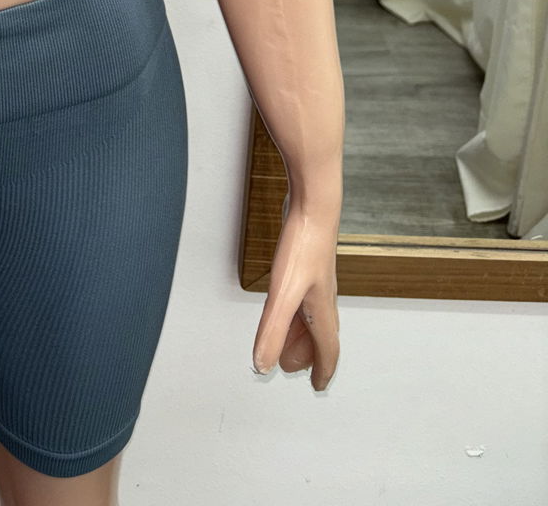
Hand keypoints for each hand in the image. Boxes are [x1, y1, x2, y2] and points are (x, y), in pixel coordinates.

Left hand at [251, 200, 339, 389]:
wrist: (313, 205)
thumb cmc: (304, 245)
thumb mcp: (283, 294)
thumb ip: (271, 330)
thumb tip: (262, 364)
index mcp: (321, 310)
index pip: (327, 350)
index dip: (322, 371)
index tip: (318, 386)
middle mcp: (324, 297)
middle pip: (319, 335)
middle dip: (308, 355)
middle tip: (289, 366)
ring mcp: (317, 279)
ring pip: (313, 316)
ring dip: (301, 333)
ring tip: (284, 339)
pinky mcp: (308, 263)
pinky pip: (305, 296)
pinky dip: (296, 310)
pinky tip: (286, 299)